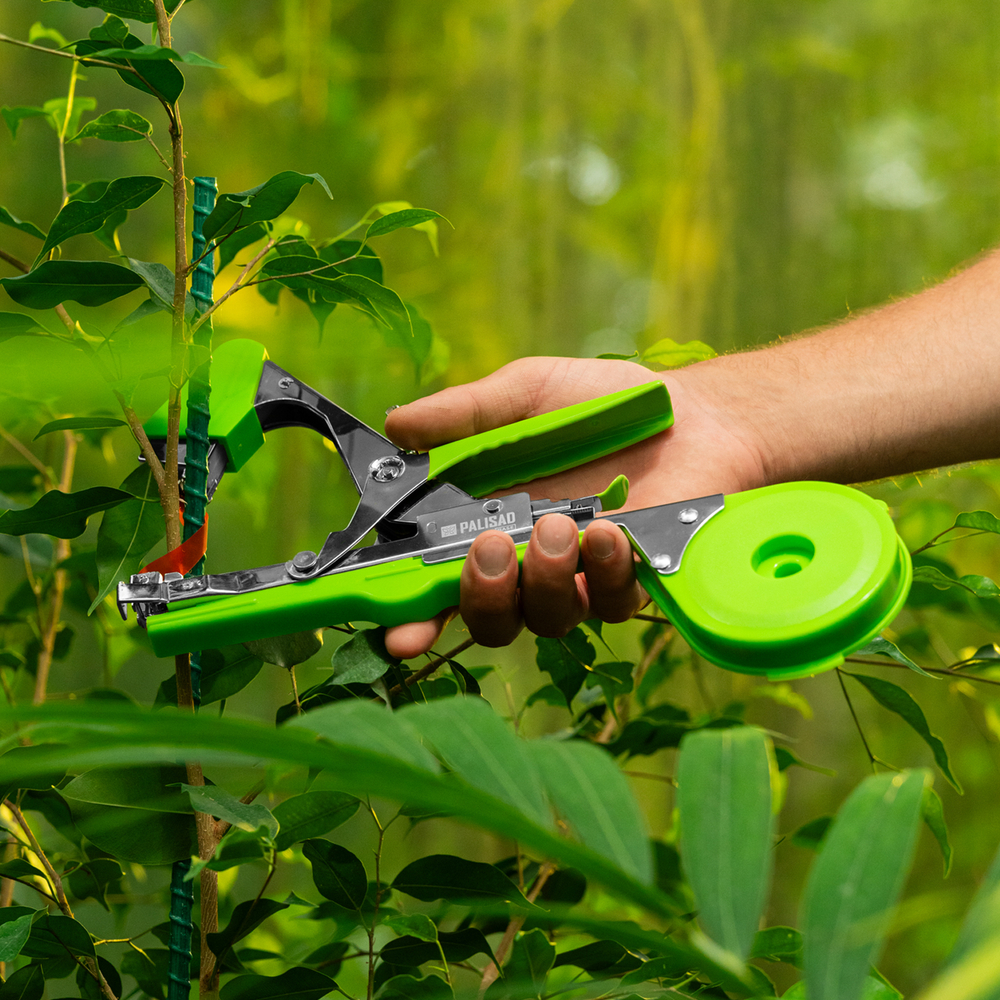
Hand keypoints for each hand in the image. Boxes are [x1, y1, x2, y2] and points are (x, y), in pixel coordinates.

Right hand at [382, 355, 767, 657]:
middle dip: (481, 597)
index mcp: (488, 523)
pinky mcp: (633, 582)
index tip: (401, 632)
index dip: (415, 617)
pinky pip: (610, 603)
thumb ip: (463, 415)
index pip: (440, 584)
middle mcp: (529, 564)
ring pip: (547, 619)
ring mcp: (581, 578)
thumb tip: (395, 426)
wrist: (688, 411)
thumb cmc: (598, 403)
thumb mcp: (524, 394)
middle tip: (492, 547)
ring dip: (543, 580)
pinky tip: (609, 531)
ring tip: (558, 525)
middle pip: (490, 620)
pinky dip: (604, 572)